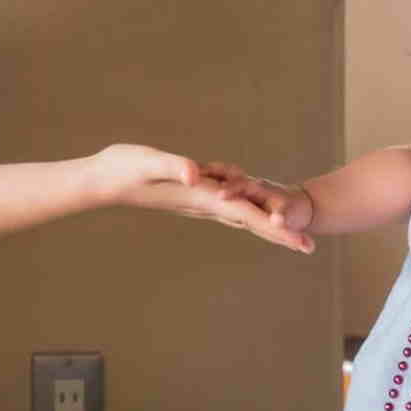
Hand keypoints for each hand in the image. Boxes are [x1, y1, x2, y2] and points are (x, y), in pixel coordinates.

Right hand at [96, 146, 312, 252]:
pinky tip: (249, 214)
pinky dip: (245, 214)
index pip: (249, 216)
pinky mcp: (190, 196)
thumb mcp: (150, 161)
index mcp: (203, 198)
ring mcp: (197, 203)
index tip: (303, 245)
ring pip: (240, 217)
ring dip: (264, 227)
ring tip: (288, 235)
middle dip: (280, 235)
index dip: (278, 228)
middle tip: (309, 248)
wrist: (101, 181)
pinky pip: (226, 208)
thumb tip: (198, 176)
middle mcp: (204, 204)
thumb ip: (175, 168)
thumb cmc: (123, 169)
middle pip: (250, 222)